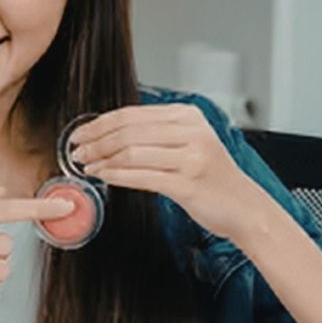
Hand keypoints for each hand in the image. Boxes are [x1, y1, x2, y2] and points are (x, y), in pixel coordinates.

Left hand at [70, 104, 258, 239]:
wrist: (245, 207)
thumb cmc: (213, 179)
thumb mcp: (190, 144)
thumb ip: (157, 134)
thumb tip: (111, 133)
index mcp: (188, 116)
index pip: (132, 114)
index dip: (100, 123)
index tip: (80, 133)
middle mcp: (191, 132)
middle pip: (128, 130)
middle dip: (95, 140)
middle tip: (76, 149)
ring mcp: (191, 157)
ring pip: (132, 151)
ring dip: (102, 158)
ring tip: (87, 165)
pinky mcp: (187, 183)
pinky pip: (142, 176)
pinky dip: (116, 175)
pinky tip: (103, 176)